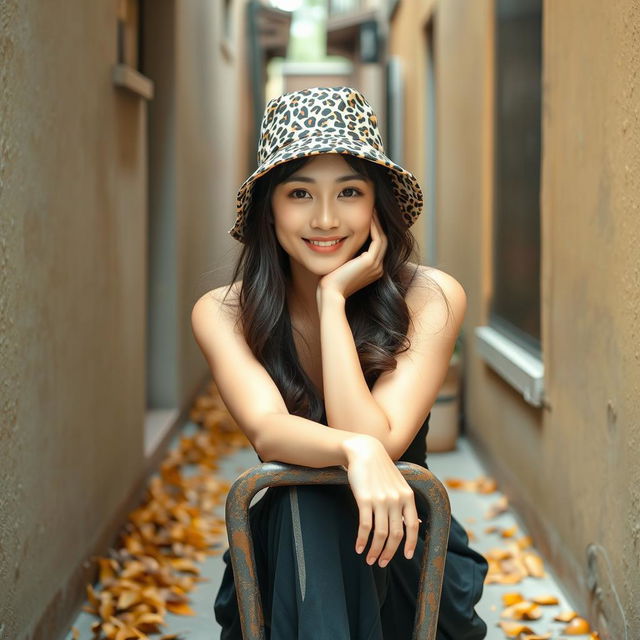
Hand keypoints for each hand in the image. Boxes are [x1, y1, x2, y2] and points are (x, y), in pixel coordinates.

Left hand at [317, 212, 387, 301]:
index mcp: (373, 270)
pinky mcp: (370, 262)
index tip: (368, 218)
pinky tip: (369, 217)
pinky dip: (374, 227)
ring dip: (378, 223)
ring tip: (373, 210)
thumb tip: (339, 241)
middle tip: (373, 210)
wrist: (330, 292)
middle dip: (379, 225)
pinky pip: (377, 239)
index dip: (375, 232)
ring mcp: (376, 266)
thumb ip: (347, 255)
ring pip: (382, 239)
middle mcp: (378, 268)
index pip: (377, 247)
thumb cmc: (330, 280)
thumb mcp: (342, 265)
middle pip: (383, 241)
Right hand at [342, 435, 419, 567]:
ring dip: (374, 550)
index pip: (413, 526)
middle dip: (389, 553)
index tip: (406, 556)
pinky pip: (365, 526)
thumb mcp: (399, 483)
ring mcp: (381, 499)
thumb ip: (405, 503)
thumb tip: (414, 524)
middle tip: (381, 562)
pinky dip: (362, 540)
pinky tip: (358, 547)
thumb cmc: (381, 469)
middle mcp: (396, 499)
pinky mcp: (365, 499)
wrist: (365, 451)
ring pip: (380, 534)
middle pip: (396, 534)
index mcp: (407, 496)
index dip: (410, 544)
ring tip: (369, 559)